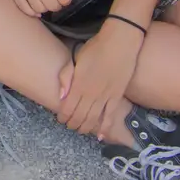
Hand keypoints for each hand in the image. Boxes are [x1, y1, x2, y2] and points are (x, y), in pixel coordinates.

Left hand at [56, 22, 143, 137]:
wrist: (119, 43)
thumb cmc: (95, 48)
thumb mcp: (75, 58)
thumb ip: (66, 76)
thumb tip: (60, 96)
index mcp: (79, 84)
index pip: (68, 107)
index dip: (63, 116)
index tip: (60, 119)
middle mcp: (91, 94)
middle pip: (80, 115)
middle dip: (72, 123)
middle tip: (69, 125)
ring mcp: (105, 96)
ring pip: (93, 118)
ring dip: (85, 127)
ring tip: (80, 130)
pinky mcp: (117, 96)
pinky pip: (110, 116)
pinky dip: (105, 127)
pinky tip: (100, 136)